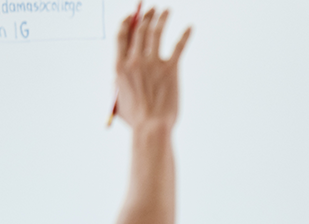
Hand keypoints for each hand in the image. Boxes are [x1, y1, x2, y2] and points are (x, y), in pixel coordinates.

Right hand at [115, 8, 190, 129]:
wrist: (151, 127)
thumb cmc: (136, 120)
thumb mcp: (118, 100)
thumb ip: (118, 85)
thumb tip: (119, 77)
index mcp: (118, 66)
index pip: (121, 35)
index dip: (127, 22)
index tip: (131, 15)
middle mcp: (134, 60)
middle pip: (139, 30)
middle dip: (145, 16)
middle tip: (151, 8)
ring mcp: (152, 63)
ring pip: (156, 33)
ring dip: (162, 18)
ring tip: (166, 10)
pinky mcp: (171, 70)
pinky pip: (178, 47)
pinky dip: (185, 35)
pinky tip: (190, 27)